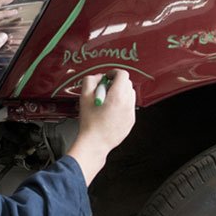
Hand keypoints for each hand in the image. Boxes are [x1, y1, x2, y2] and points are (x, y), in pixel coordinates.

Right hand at [66, 69, 137, 184]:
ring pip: (130, 95)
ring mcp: (130, 113)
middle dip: (117, 83)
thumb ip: (90, 81)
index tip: (107, 77)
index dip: (114, 72)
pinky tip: (110, 111)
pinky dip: (122, 104)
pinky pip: (129, 107)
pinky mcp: (131, 121)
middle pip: (127, 84)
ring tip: (108, 101)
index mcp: (117, 96)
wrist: (95, 143)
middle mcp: (127, 104)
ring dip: (121, 93)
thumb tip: (98, 78)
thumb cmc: (90, 123)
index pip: (123, 75)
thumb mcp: (84, 98)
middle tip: (105, 89)